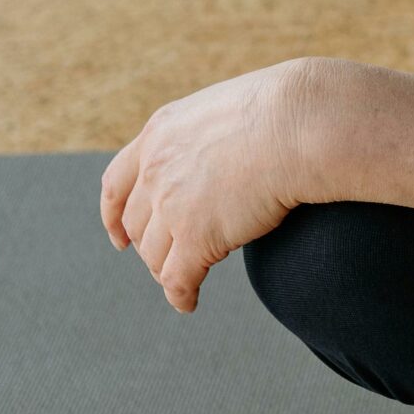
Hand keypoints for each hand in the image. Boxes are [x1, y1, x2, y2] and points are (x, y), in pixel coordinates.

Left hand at [100, 60, 321, 311]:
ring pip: (154, 255)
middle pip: (136, 223)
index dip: (113, 216)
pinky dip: (181, 295)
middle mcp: (155, 170)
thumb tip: (225, 153)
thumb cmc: (285, 111)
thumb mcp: (226, 110)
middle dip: (147, 246)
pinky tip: (189, 303)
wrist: (300, 124)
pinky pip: (177, 279)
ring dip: (166, 271)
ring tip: (184, 281)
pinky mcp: (196, 238)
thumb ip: (209, 136)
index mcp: (159, 134)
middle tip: (166, 260)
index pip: (116, 183)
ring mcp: (171, 205)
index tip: (119, 237)